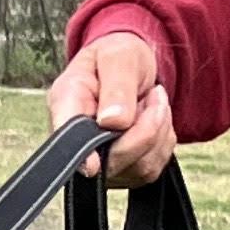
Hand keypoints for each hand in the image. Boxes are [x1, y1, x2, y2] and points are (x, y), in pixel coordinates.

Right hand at [49, 29, 176, 185]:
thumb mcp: (119, 56)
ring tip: (151, 101)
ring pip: (139, 167)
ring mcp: (99, 164)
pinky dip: (162, 142)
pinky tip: (152, 120)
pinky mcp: (122, 173)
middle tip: (155, 94)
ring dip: (158, 131)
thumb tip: (112, 121)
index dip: (82, 157)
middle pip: (113, 161)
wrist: (131, 68)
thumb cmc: (117, 58)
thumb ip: (116, 86)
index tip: (92, 166)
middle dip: (146, 128)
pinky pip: (152, 169)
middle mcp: (78, 143)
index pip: (67, 141)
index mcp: (66, 105)